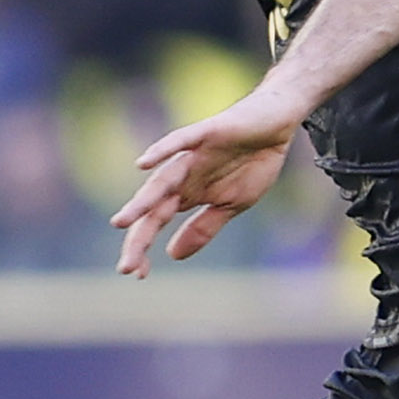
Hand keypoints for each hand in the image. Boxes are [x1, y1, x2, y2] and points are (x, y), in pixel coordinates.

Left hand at [114, 88, 301, 276]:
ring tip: (122, 222)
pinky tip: (143, 163)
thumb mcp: (231, 205)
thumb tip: (173, 256)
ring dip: (142, 201)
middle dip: (139, 236)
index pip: (157, 222)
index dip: (144, 247)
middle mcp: (182, 175)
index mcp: (187, 193)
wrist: (276, 124)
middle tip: (125, 267)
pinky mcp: (207, 132)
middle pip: (153, 207)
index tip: (137, 274)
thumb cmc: (252, 162)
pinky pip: (180, 141)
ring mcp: (192, 154)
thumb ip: (203, 228)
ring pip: (161, 180)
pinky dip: (162, 150)